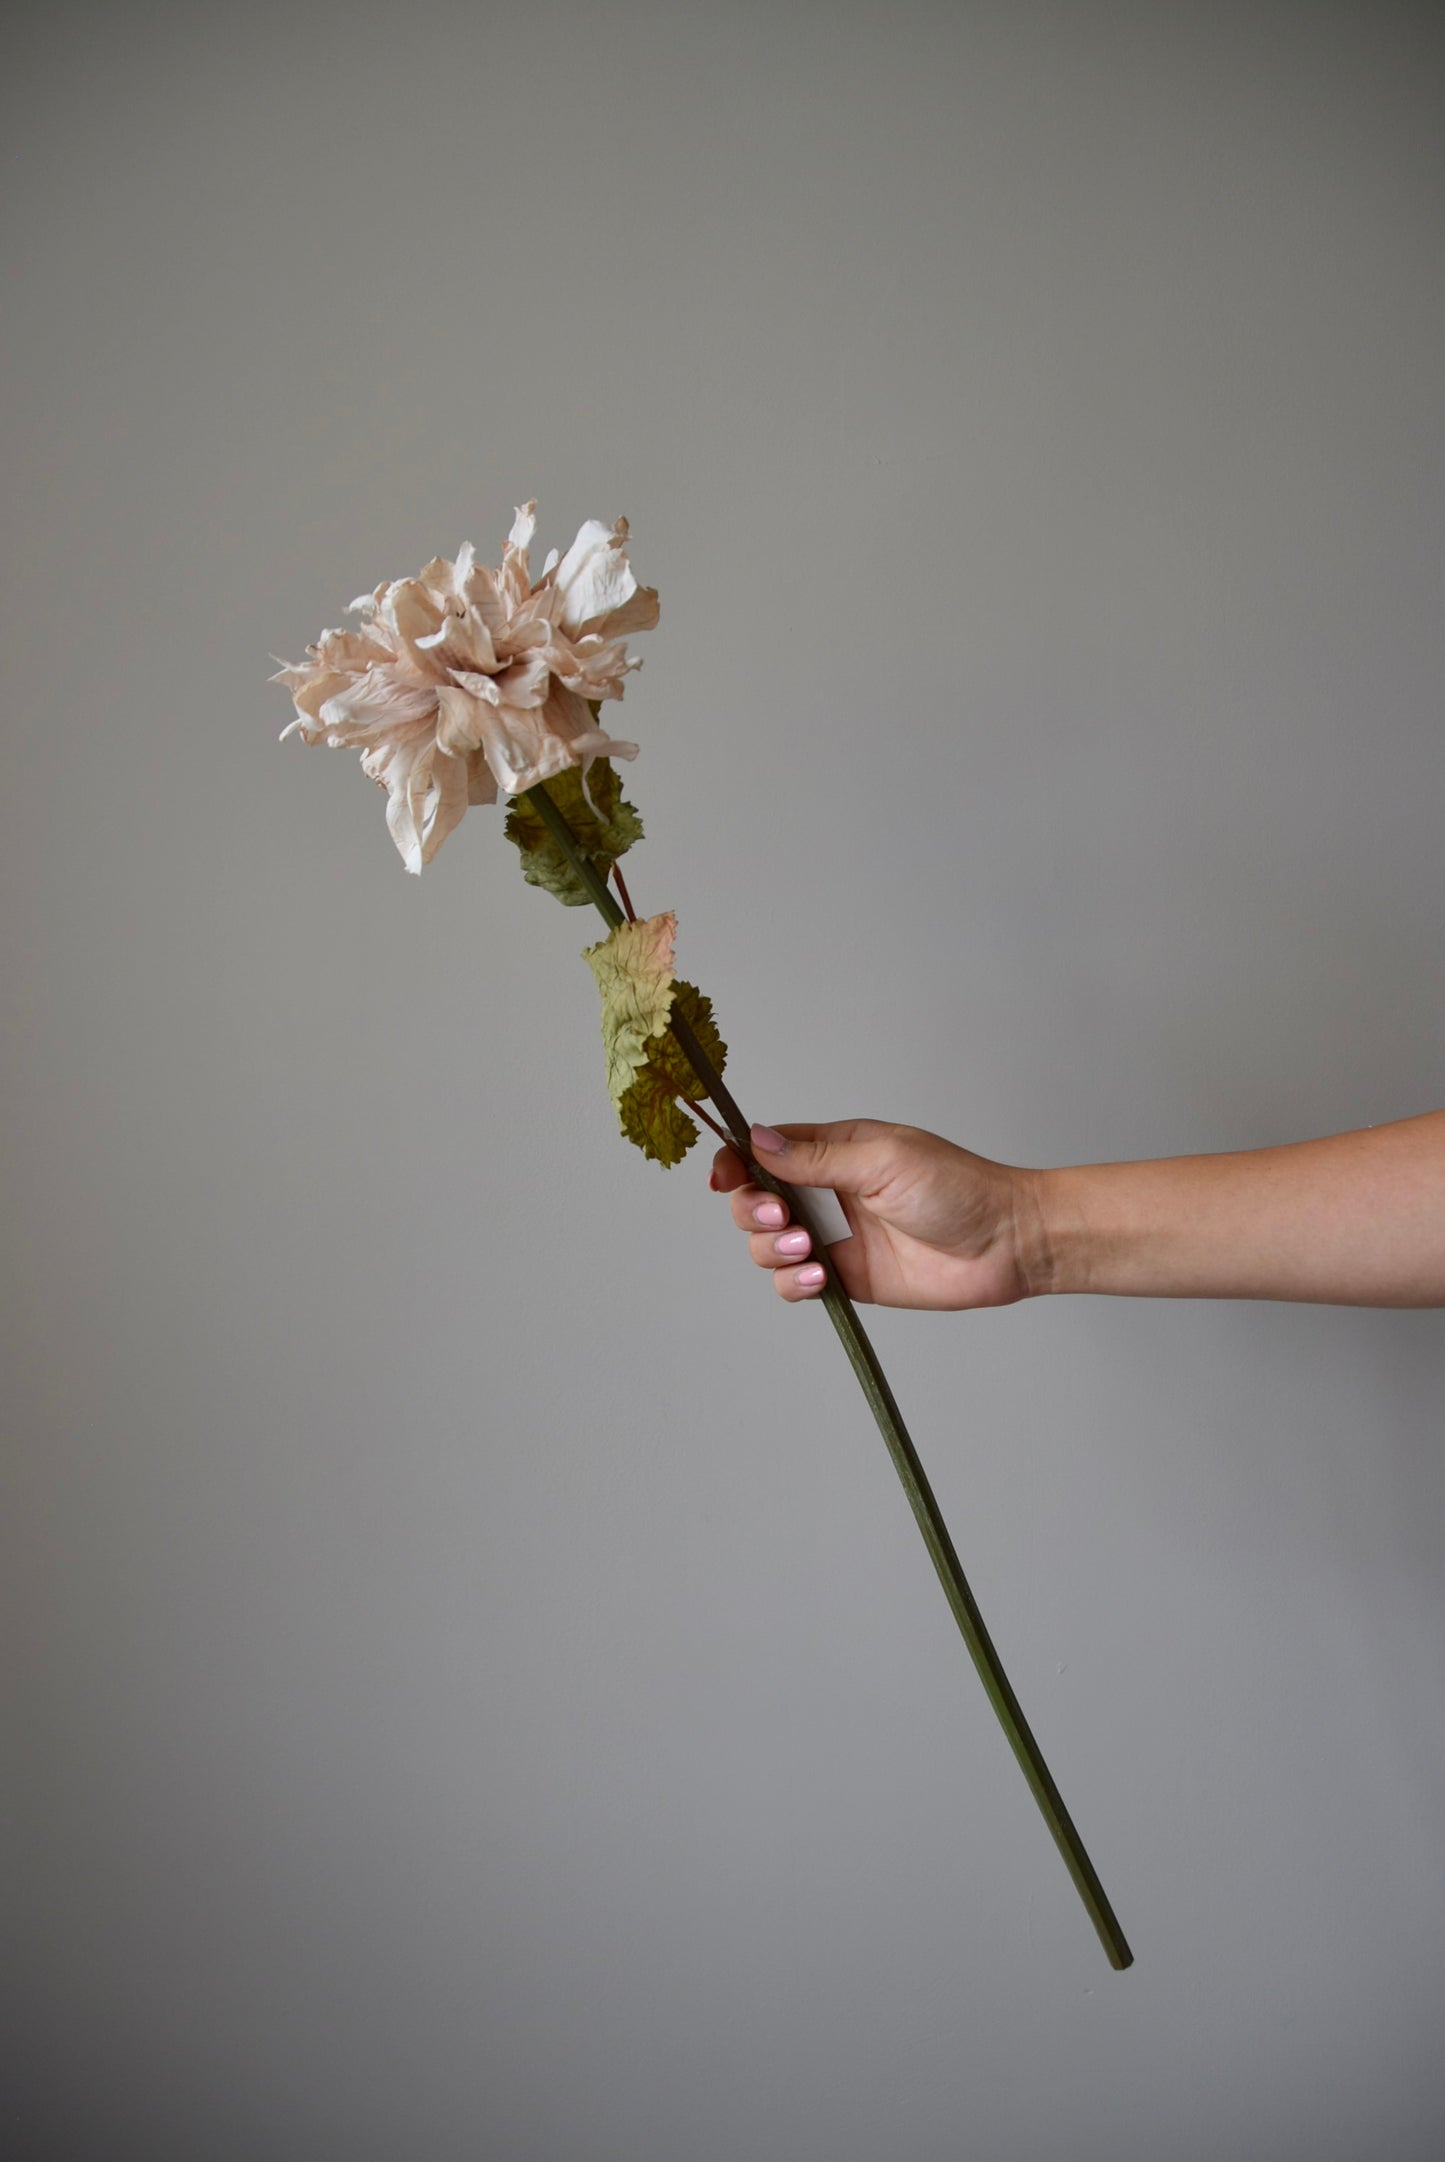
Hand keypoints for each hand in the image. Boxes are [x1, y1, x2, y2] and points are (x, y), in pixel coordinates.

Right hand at [710, 1120, 1044, 1308]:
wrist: (1005, 1242)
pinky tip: (820, 1278)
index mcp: (834, 1150)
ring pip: (769, 1245)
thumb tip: (756, 1139)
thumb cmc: (957, 1187)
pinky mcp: (848, 1278)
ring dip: (774, 1250)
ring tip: (812, 1251)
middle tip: (785, 1219)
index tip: (725, 1178)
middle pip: (755, 1200)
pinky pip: (796, 1283)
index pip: (764, 1150)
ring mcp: (836, 1236)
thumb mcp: (882, 1159)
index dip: (735, 1162)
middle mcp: (828, 1192)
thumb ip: (815, 1156)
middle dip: (754, 1211)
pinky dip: (794, 1283)